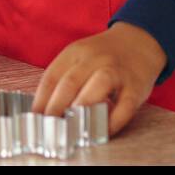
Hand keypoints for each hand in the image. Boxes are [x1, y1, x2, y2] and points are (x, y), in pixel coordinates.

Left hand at [31, 22, 166, 136]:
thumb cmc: (103, 57)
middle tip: (50, 129)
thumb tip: (45, 110)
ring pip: (97, 88)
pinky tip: (102, 131)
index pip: (52, 76)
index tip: (35, 118)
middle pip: (70, 83)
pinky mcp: (136, 86)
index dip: (41, 100)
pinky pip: (124, 106)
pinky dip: (112, 121)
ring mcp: (116, 71)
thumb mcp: (80, 58)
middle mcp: (94, 58)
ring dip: (82, 109)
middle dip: (56, 108)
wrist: (138, 42)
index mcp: (75, 52)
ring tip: (71, 128)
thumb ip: (64, 78)